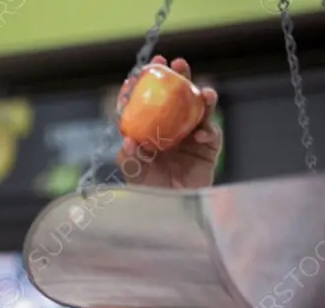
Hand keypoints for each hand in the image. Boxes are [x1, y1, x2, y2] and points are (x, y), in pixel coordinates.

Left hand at [117, 56, 221, 189]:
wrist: (173, 209)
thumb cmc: (150, 192)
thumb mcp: (134, 176)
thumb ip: (130, 159)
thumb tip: (128, 140)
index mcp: (152, 129)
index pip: (152, 100)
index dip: (151, 82)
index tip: (150, 66)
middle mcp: (172, 128)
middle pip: (178, 97)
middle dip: (180, 78)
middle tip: (179, 65)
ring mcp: (191, 136)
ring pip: (200, 109)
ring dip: (203, 97)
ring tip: (204, 94)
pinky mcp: (208, 149)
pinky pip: (211, 134)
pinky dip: (208, 130)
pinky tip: (201, 134)